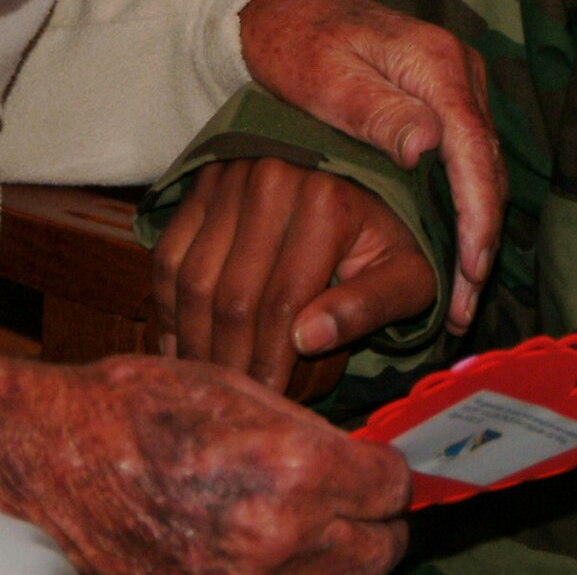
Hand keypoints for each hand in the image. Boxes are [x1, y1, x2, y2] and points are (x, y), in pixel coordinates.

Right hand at [0, 351, 410, 574]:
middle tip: (352, 499)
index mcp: (294, 469)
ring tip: (307, 524)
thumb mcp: (239, 390)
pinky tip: (265, 548)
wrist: (54, 458)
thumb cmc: (140, 408)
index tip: (373, 465)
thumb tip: (356, 457)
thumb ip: (309, 432)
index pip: (391, 488)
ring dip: (336, 557)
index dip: (387, 471)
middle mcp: (278, 538)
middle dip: (374, 522)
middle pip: (380, 552)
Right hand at [154, 157, 439, 394]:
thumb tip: (307, 341)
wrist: (368, 173)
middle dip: (229, 361)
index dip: (270, 363)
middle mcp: (273, 179)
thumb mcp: (408, 274)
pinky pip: (170, 254)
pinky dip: (169, 306)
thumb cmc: (388, 238)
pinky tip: (182, 345)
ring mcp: (232, 176)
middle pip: (233, 296)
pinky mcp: (203, 181)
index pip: (284, 303)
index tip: (267, 403)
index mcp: (328, 202)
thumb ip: (369, 307)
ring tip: (207, 379)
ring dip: (194, 340)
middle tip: (232, 399)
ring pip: (194, 279)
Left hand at [238, 0, 503, 334]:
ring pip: (482, 167)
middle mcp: (460, 72)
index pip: (472, 148)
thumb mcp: (326, 80)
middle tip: (464, 303)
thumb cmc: (297, 45)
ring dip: (477, 228)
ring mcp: (457, 85)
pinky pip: (467, 159)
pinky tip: (451, 249)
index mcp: (436, 63)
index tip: (470, 269)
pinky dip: (464, 206)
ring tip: (462, 293)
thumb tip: (429, 147)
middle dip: (482, 237)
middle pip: (487, 164)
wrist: (285, 10)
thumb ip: (378, 111)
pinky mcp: (445, 100)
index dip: (476, 214)